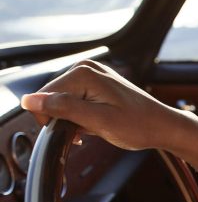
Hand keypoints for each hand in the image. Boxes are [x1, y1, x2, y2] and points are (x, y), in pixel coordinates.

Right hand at [19, 60, 193, 150]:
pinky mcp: (96, 85)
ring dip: (73, 121)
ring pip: (62, 103)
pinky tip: (95, 125)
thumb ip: (63, 108)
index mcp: (83, 72)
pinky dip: (80, 117)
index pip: (44, 98)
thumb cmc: (138, 125)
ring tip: (94, 128)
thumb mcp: (98, 121)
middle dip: (64, 120)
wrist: (163, 126)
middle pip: (52, 99)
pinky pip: (74, 102)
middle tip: (88, 132)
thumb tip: (30, 100)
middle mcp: (85, 68)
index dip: (53, 121)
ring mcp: (91, 75)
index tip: (76, 133)